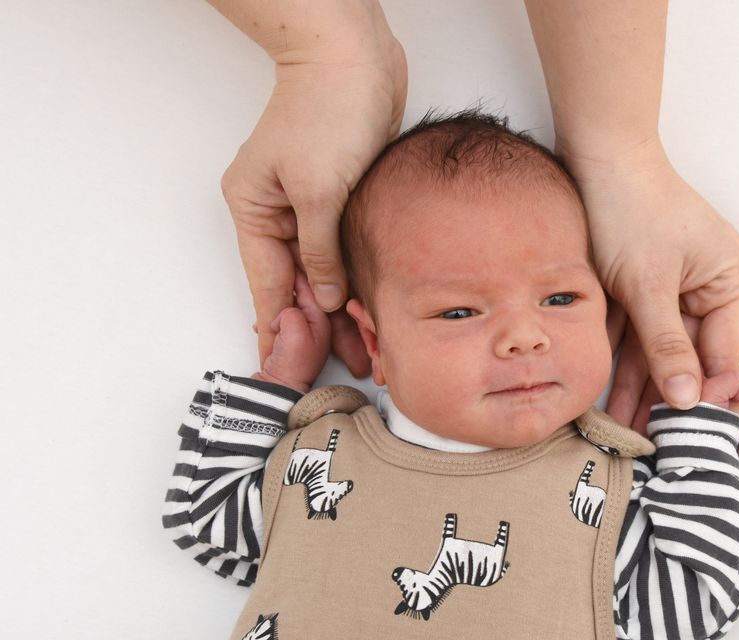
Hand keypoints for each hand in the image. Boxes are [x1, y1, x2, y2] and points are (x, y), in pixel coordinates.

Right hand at [222, 39, 406, 371]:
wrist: (356, 58)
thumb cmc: (329, 110)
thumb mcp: (320, 190)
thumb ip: (321, 250)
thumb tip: (325, 297)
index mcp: (255, 208)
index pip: (267, 282)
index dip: (278, 327)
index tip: (282, 366)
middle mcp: (277, 209)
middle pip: (295, 280)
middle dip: (319, 324)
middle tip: (347, 363)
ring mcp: (308, 202)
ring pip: (321, 267)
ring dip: (341, 304)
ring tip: (364, 344)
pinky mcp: (339, 193)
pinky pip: (341, 247)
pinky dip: (353, 274)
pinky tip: (368, 301)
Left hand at [574, 142, 738, 427]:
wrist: (592, 156)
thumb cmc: (630, 206)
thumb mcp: (649, 283)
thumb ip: (667, 344)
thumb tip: (688, 400)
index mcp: (729, 281)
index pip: (723, 353)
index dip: (705, 393)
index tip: (685, 431)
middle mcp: (706, 286)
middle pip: (689, 356)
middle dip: (666, 398)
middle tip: (652, 443)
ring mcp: (671, 287)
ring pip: (657, 350)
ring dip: (639, 387)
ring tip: (624, 431)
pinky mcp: (638, 285)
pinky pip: (634, 332)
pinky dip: (620, 359)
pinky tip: (608, 397)